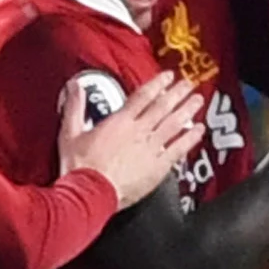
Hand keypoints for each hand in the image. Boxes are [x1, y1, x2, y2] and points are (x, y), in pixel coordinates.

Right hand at [61, 70, 203, 205]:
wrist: (91, 193)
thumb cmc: (79, 167)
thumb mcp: (70, 132)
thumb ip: (75, 107)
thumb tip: (74, 86)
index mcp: (119, 121)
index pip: (142, 96)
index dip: (157, 84)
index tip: (168, 76)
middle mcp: (139, 131)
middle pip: (163, 107)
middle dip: (177, 93)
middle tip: (189, 84)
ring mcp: (151, 149)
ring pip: (174, 124)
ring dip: (187, 110)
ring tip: (198, 100)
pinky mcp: (158, 167)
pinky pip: (178, 149)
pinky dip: (190, 138)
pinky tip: (199, 130)